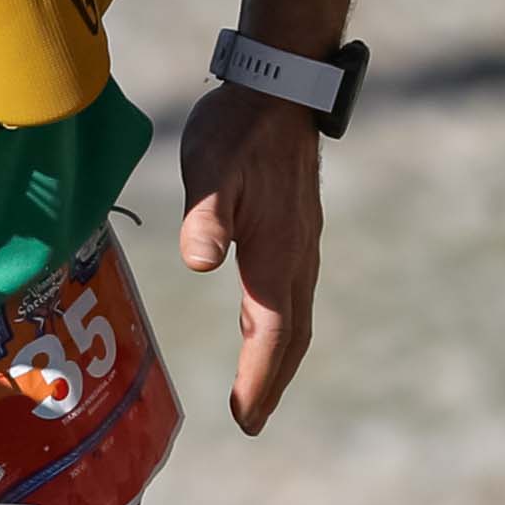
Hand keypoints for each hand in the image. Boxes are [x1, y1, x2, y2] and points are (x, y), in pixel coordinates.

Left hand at [172, 84, 325, 435]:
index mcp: (277, 254)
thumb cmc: (239, 127)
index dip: (258, 379)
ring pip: (295, 316)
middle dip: (271, 382)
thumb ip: (205, 217)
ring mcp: (302, 243)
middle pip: (291, 336)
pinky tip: (254, 326)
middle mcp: (298, 257)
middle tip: (252, 420)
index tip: (245, 418)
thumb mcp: (209, 168)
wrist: (282, 84)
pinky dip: (275, 324)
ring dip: (276, 356)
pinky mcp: (297, 229)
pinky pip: (289, 293)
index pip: (270, 333)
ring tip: (256, 389)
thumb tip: (202, 263)